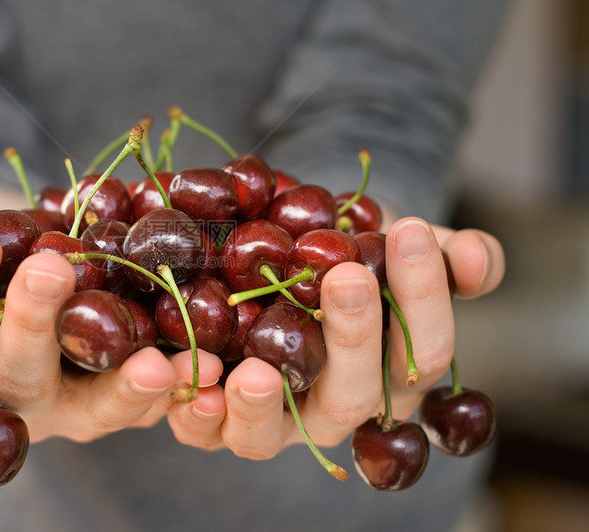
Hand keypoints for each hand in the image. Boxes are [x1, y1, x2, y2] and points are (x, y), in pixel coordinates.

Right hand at [0, 173, 193, 442]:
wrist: (27, 246)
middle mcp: (10, 400)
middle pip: (17, 380)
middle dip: (34, 325)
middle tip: (53, 269)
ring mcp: (72, 403)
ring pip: (93, 407)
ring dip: (123, 387)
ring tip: (153, 360)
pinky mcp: (123, 394)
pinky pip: (148, 400)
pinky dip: (177, 384)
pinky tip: (206, 361)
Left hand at [164, 217, 505, 458]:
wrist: (278, 258)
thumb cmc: (345, 256)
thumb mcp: (392, 246)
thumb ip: (442, 254)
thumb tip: (478, 259)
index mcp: (391, 375)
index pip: (422, 349)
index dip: (423, 296)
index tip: (411, 232)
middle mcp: (333, 408)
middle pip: (351, 394)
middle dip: (352, 337)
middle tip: (345, 277)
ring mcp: (273, 420)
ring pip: (269, 435)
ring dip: (263, 405)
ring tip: (255, 372)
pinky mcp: (215, 417)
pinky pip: (202, 430)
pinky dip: (194, 414)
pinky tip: (189, 381)